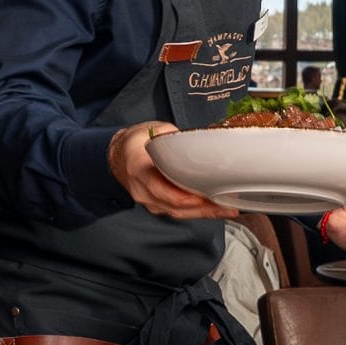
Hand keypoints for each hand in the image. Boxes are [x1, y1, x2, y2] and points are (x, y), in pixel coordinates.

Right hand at [108, 121, 238, 220]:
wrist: (118, 156)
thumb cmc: (136, 143)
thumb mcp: (153, 131)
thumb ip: (172, 138)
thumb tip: (197, 141)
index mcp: (138, 167)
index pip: (158, 187)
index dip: (179, 196)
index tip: (199, 198)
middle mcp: (142, 190)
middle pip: (173, 205)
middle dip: (201, 208)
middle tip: (225, 205)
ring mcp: (148, 200)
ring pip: (178, 212)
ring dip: (204, 213)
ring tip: (227, 209)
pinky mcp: (157, 205)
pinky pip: (178, 212)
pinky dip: (198, 212)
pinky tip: (215, 209)